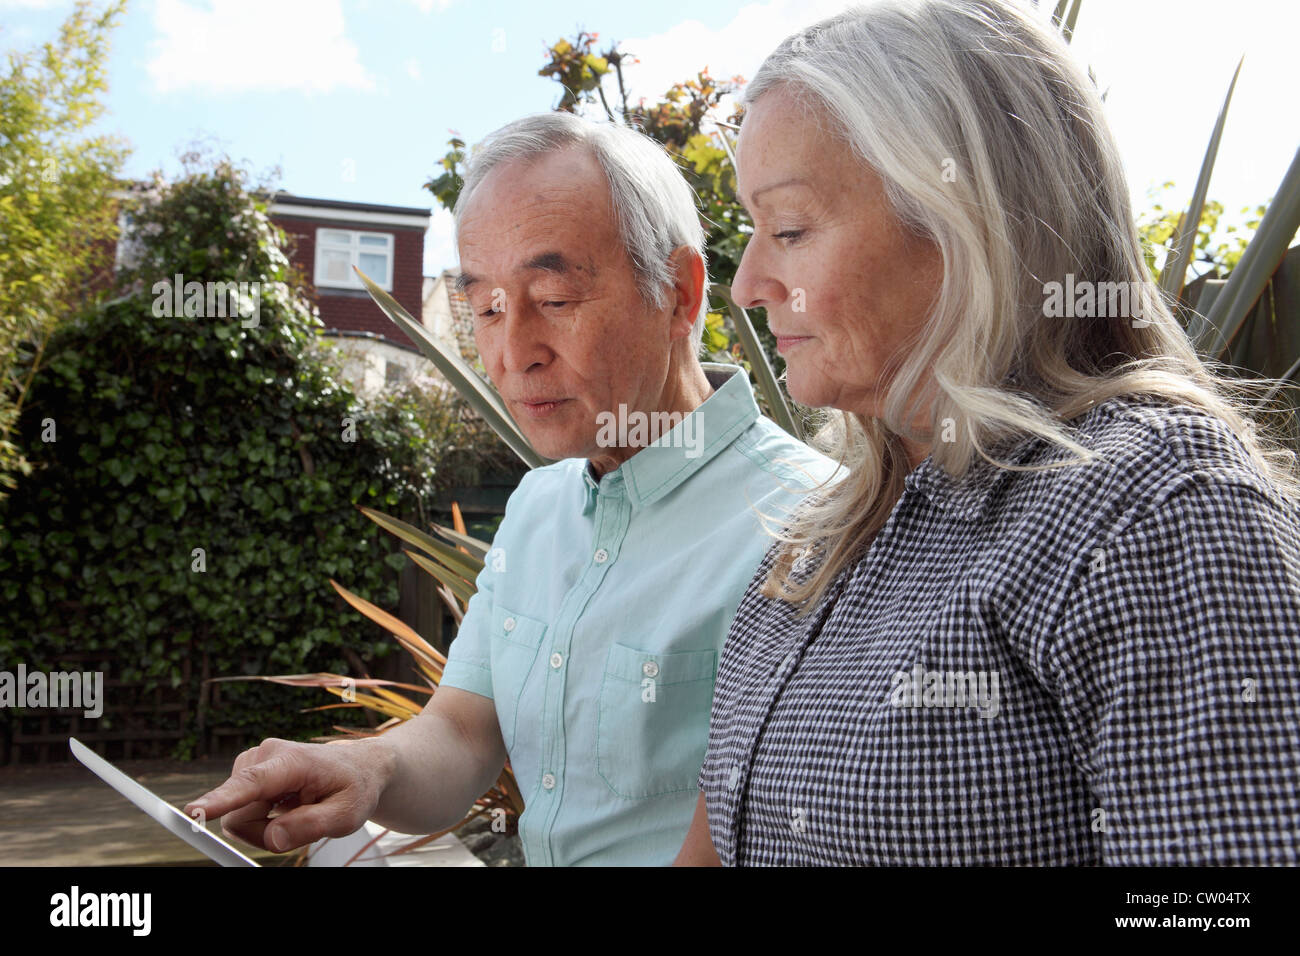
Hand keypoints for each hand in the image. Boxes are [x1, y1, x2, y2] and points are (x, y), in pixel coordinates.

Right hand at [183, 736, 394, 853]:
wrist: (357, 768)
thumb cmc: (354, 788)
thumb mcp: (347, 814)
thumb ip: (311, 826)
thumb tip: (274, 839)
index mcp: (292, 761)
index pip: (252, 783)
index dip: (222, 799)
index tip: (194, 811)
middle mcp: (265, 755)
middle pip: (240, 815)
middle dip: (264, 833)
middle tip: (302, 824)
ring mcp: (252, 763)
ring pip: (237, 817)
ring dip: (264, 827)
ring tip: (298, 811)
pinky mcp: (247, 774)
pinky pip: (240, 813)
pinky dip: (262, 820)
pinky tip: (286, 806)